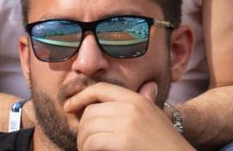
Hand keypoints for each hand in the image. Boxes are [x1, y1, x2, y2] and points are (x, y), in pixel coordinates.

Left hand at [67, 82, 192, 150]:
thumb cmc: (165, 141)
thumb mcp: (155, 115)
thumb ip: (143, 103)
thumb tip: (141, 90)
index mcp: (137, 99)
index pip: (100, 89)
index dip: (80, 96)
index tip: (68, 107)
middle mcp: (131, 106)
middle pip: (90, 111)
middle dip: (81, 129)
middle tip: (84, 143)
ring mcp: (128, 123)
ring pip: (88, 128)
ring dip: (83, 143)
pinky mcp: (124, 140)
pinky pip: (92, 142)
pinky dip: (87, 150)